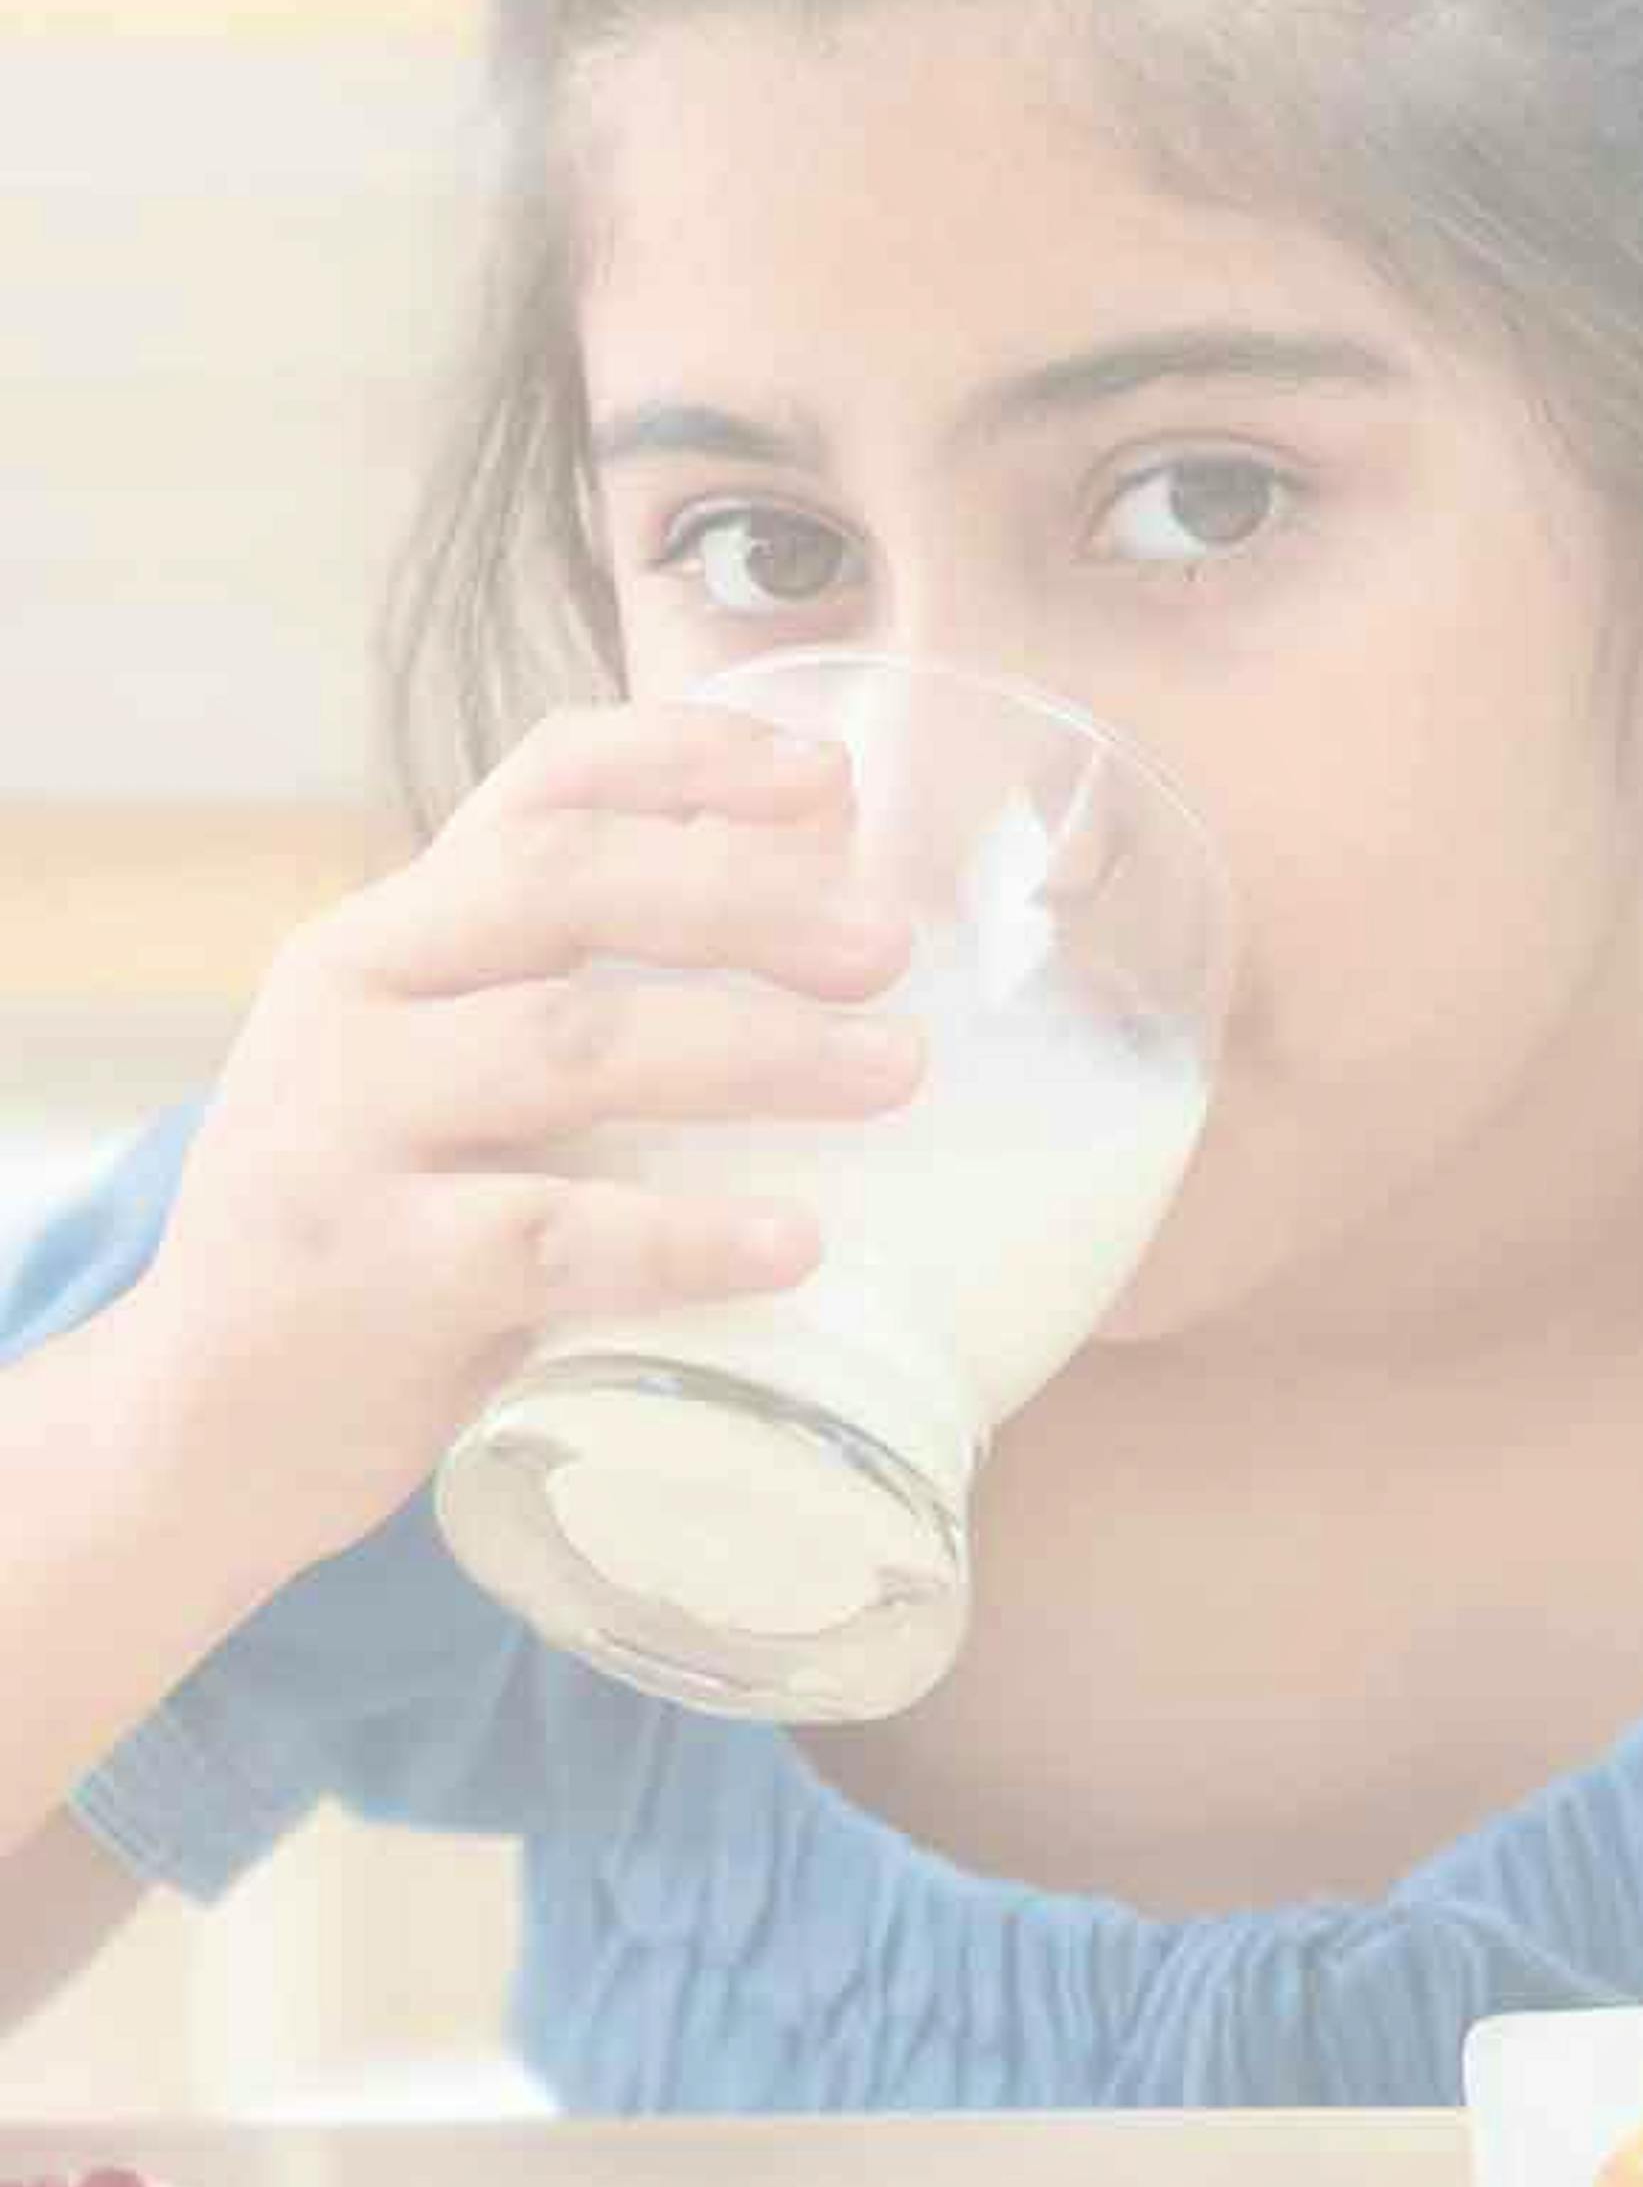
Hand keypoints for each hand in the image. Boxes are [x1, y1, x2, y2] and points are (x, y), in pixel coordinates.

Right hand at [124, 702, 919, 1573]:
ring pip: (573, 1046)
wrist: (204, 1426)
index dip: (688, 760)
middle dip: (746, 897)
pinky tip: (793, 1243)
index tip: (829, 782)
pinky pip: (553, 1234)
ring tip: (894, 1070)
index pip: (537, 787)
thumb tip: (816, 893)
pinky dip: (687, 1235)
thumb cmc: (378, 1239)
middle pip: (564, 886)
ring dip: (756, 1050)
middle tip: (889, 943)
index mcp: (386, 934)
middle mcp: (353, 1001)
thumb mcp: (442, 1078)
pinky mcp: (373, 1273)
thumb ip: (575, 991)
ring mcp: (348, 1133)